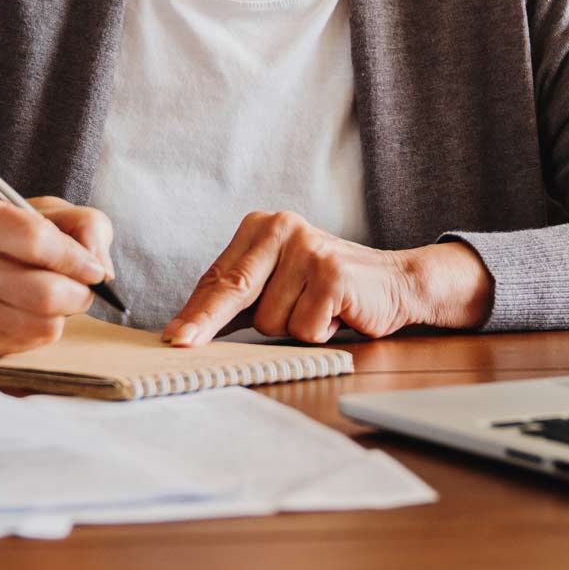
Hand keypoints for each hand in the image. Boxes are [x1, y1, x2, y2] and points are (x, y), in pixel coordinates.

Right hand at [0, 195, 114, 356]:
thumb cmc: (14, 234)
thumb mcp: (51, 212)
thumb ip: (86, 227)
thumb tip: (103, 273)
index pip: (35, 240)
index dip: (75, 258)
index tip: (94, 269)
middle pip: (43, 293)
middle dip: (78, 294)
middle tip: (83, 288)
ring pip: (41, 324)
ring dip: (64, 314)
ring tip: (58, 297)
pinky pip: (30, 344)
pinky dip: (45, 330)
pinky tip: (36, 312)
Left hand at [163, 211, 493, 346]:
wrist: (394, 282)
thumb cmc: (326, 288)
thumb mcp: (279, 282)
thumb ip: (240, 297)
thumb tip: (190, 328)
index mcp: (261, 227)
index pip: (219, 276)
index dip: (195, 311)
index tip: (174, 335)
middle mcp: (282, 228)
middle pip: (233, 289)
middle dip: (207, 322)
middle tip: (182, 342)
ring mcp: (308, 249)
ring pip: (271, 320)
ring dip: (293, 329)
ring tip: (316, 312)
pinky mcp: (332, 274)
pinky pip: (304, 329)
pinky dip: (319, 334)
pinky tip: (336, 315)